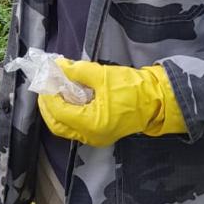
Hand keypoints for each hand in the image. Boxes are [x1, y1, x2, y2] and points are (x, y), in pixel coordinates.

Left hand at [37, 59, 187, 146]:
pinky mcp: (99, 134)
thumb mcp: (103, 75)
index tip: (45, 80)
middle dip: (48, 105)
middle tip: (45, 87)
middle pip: (57, 125)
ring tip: (54, 90)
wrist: (158, 100)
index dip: (48, 96)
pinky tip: (67, 98)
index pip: (59, 112)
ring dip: (56, 110)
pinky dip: (67, 113)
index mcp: (92, 123)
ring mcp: (95, 137)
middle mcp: (91, 136)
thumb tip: (59, 66)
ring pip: (64, 127)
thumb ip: (78, 71)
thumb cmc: (133, 88)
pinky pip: (75, 127)